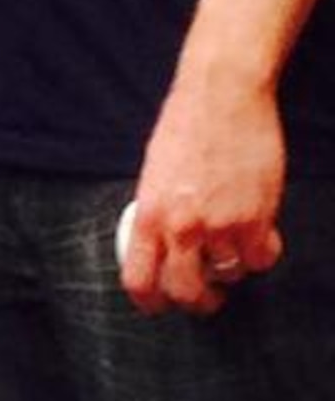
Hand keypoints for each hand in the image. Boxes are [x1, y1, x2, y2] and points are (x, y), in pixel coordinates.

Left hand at [120, 73, 283, 315]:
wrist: (222, 94)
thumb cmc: (186, 124)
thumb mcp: (156, 170)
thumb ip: (160, 211)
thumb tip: (163, 245)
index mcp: (149, 212)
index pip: (140, 280)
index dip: (150, 303)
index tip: (160, 306)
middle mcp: (182, 226)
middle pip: (186, 293)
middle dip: (197, 302)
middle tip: (206, 295)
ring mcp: (221, 225)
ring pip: (229, 274)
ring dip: (232, 266)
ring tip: (232, 240)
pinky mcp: (256, 219)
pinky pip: (261, 258)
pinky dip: (261, 252)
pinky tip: (258, 233)